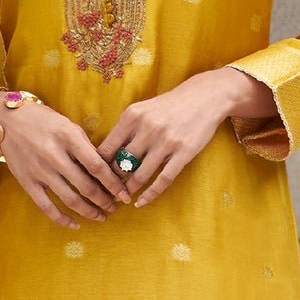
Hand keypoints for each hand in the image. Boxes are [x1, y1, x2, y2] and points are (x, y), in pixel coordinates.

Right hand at [0, 90, 128, 228]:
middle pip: (86, 186)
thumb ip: (86, 147)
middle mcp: (55, 156)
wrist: (7, 120)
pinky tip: (76, 225)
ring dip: (89, 211)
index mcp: (69, 138)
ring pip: (70, 199)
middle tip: (114, 206)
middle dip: (105, 200)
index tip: (124, 193)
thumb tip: (105, 170)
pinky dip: (62, 219)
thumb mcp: (68, 125)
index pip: (97, 166)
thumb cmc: (43, 120)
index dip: (113, 183)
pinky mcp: (27, 182)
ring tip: (101, 216)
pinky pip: (47, 207)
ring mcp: (40, 171)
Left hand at [98, 68, 275, 207]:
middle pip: (121, 164)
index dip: (97, 168)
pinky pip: (163, 179)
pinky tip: (141, 202)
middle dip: (112, 182)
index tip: (95, 179)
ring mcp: (166, 141)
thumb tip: (104, 156)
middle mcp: (147, 128)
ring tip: (123, 197)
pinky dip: (150, 194)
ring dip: (129, 189)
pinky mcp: (183, 153)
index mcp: (132, 116)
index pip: (106, 148)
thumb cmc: (167, 106)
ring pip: (140, 174)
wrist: (204, 98)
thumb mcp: (141, 110)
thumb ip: (124, 130)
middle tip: (107, 192)